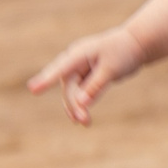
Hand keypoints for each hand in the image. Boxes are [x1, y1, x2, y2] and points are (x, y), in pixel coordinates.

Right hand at [27, 27, 146, 124]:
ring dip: (76, 108)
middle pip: (68, 86)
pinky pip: (77, 93)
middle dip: (73, 104)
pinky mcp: (83, 77)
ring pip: (71, 92)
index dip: (46, 80)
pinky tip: (82, 119)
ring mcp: (77, 69)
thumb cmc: (123, 51)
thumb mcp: (112, 69)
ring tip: (86, 123)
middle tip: (84, 121)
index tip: (32, 89)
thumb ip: (96, 85)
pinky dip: (80, 105)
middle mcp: (74, 61)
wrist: (135, 44)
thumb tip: (81, 103)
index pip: (60, 69)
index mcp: (79, 53)